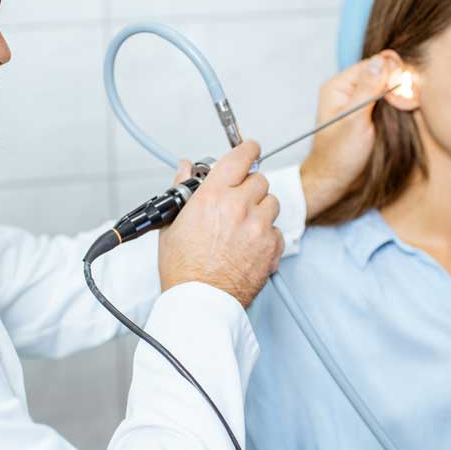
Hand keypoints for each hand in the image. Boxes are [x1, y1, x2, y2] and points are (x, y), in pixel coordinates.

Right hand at [158, 141, 283, 308]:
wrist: (200, 301)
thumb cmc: (183, 268)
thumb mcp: (172, 223)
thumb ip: (183, 190)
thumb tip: (186, 168)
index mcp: (214, 196)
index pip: (240, 157)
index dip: (247, 149)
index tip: (250, 148)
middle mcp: (240, 207)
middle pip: (259, 180)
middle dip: (249, 187)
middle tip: (237, 200)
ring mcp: (259, 227)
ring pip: (272, 203)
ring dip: (260, 209)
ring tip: (242, 226)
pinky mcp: (272, 248)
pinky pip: (277, 230)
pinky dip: (267, 234)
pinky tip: (249, 245)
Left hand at [300, 52, 398, 219]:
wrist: (335, 180)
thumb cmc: (339, 155)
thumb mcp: (354, 120)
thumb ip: (367, 89)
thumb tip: (381, 60)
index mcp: (339, 86)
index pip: (373, 64)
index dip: (392, 73)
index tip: (402, 91)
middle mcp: (349, 89)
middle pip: (383, 72)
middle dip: (399, 84)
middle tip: (407, 103)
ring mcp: (360, 101)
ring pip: (389, 85)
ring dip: (402, 94)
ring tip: (409, 107)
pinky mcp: (370, 113)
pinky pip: (390, 99)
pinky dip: (400, 103)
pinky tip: (407, 110)